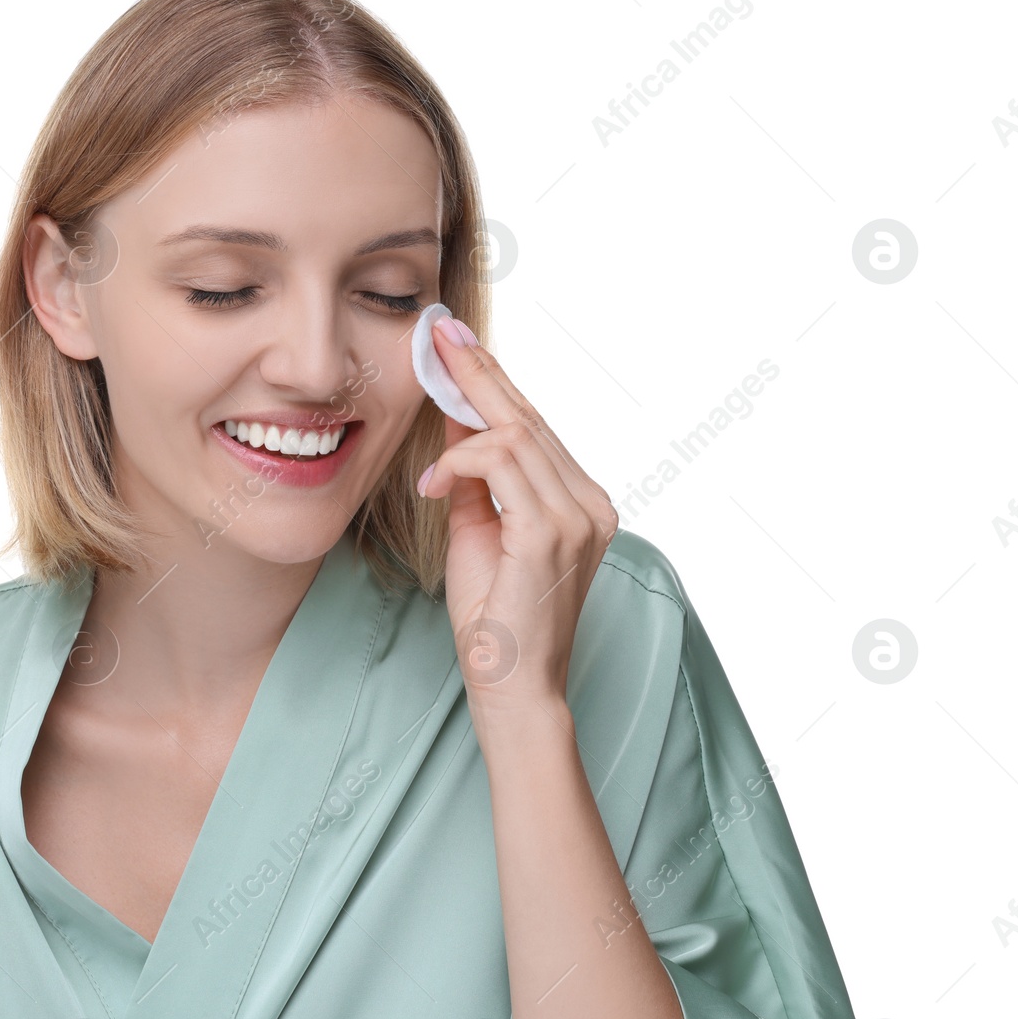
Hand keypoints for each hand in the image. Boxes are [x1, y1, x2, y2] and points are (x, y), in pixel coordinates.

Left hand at [416, 317, 618, 708]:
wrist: (513, 686)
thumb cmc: (494, 618)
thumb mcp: (478, 529)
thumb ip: (474, 476)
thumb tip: (455, 420)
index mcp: (580, 502)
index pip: (536, 425)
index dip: (495, 380)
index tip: (458, 343)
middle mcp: (590, 503)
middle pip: (531, 417)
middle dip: (480, 371)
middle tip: (441, 333)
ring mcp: (579, 516)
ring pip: (518, 433)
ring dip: (463, 416)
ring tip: (427, 398)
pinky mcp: (553, 532)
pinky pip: (501, 465)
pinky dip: (461, 462)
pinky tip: (434, 484)